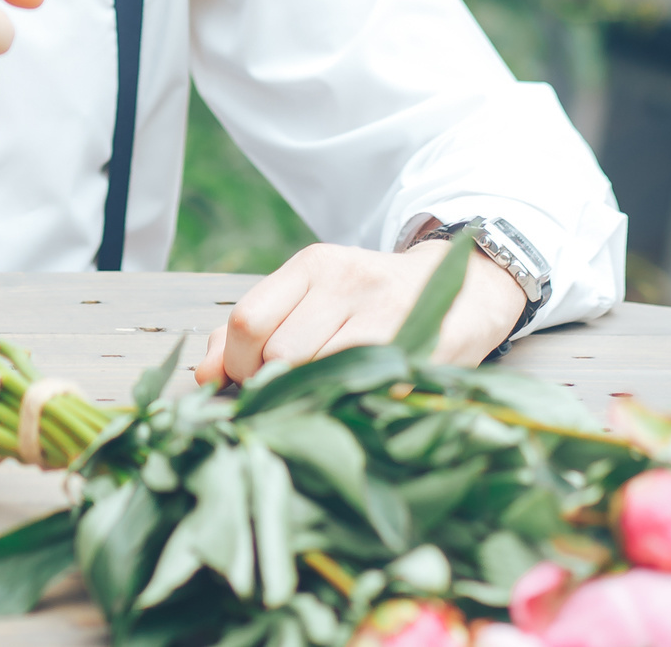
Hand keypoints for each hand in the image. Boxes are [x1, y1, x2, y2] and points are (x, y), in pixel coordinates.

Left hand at [191, 239, 525, 385]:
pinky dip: (350, 406)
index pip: (248, 319)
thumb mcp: (312, 299)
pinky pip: (362, 390)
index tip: (249, 383)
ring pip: (316, 373)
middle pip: (278, 353)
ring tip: (321, 399)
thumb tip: (203, 374)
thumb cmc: (371, 305)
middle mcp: (346, 281)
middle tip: (289, 396)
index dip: (238, 364)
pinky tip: (357, 401)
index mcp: (312, 265)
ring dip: (309, 399)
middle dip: (272, 388)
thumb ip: (254, 330)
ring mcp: (384, 312)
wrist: (467, 289)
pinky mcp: (417, 346)